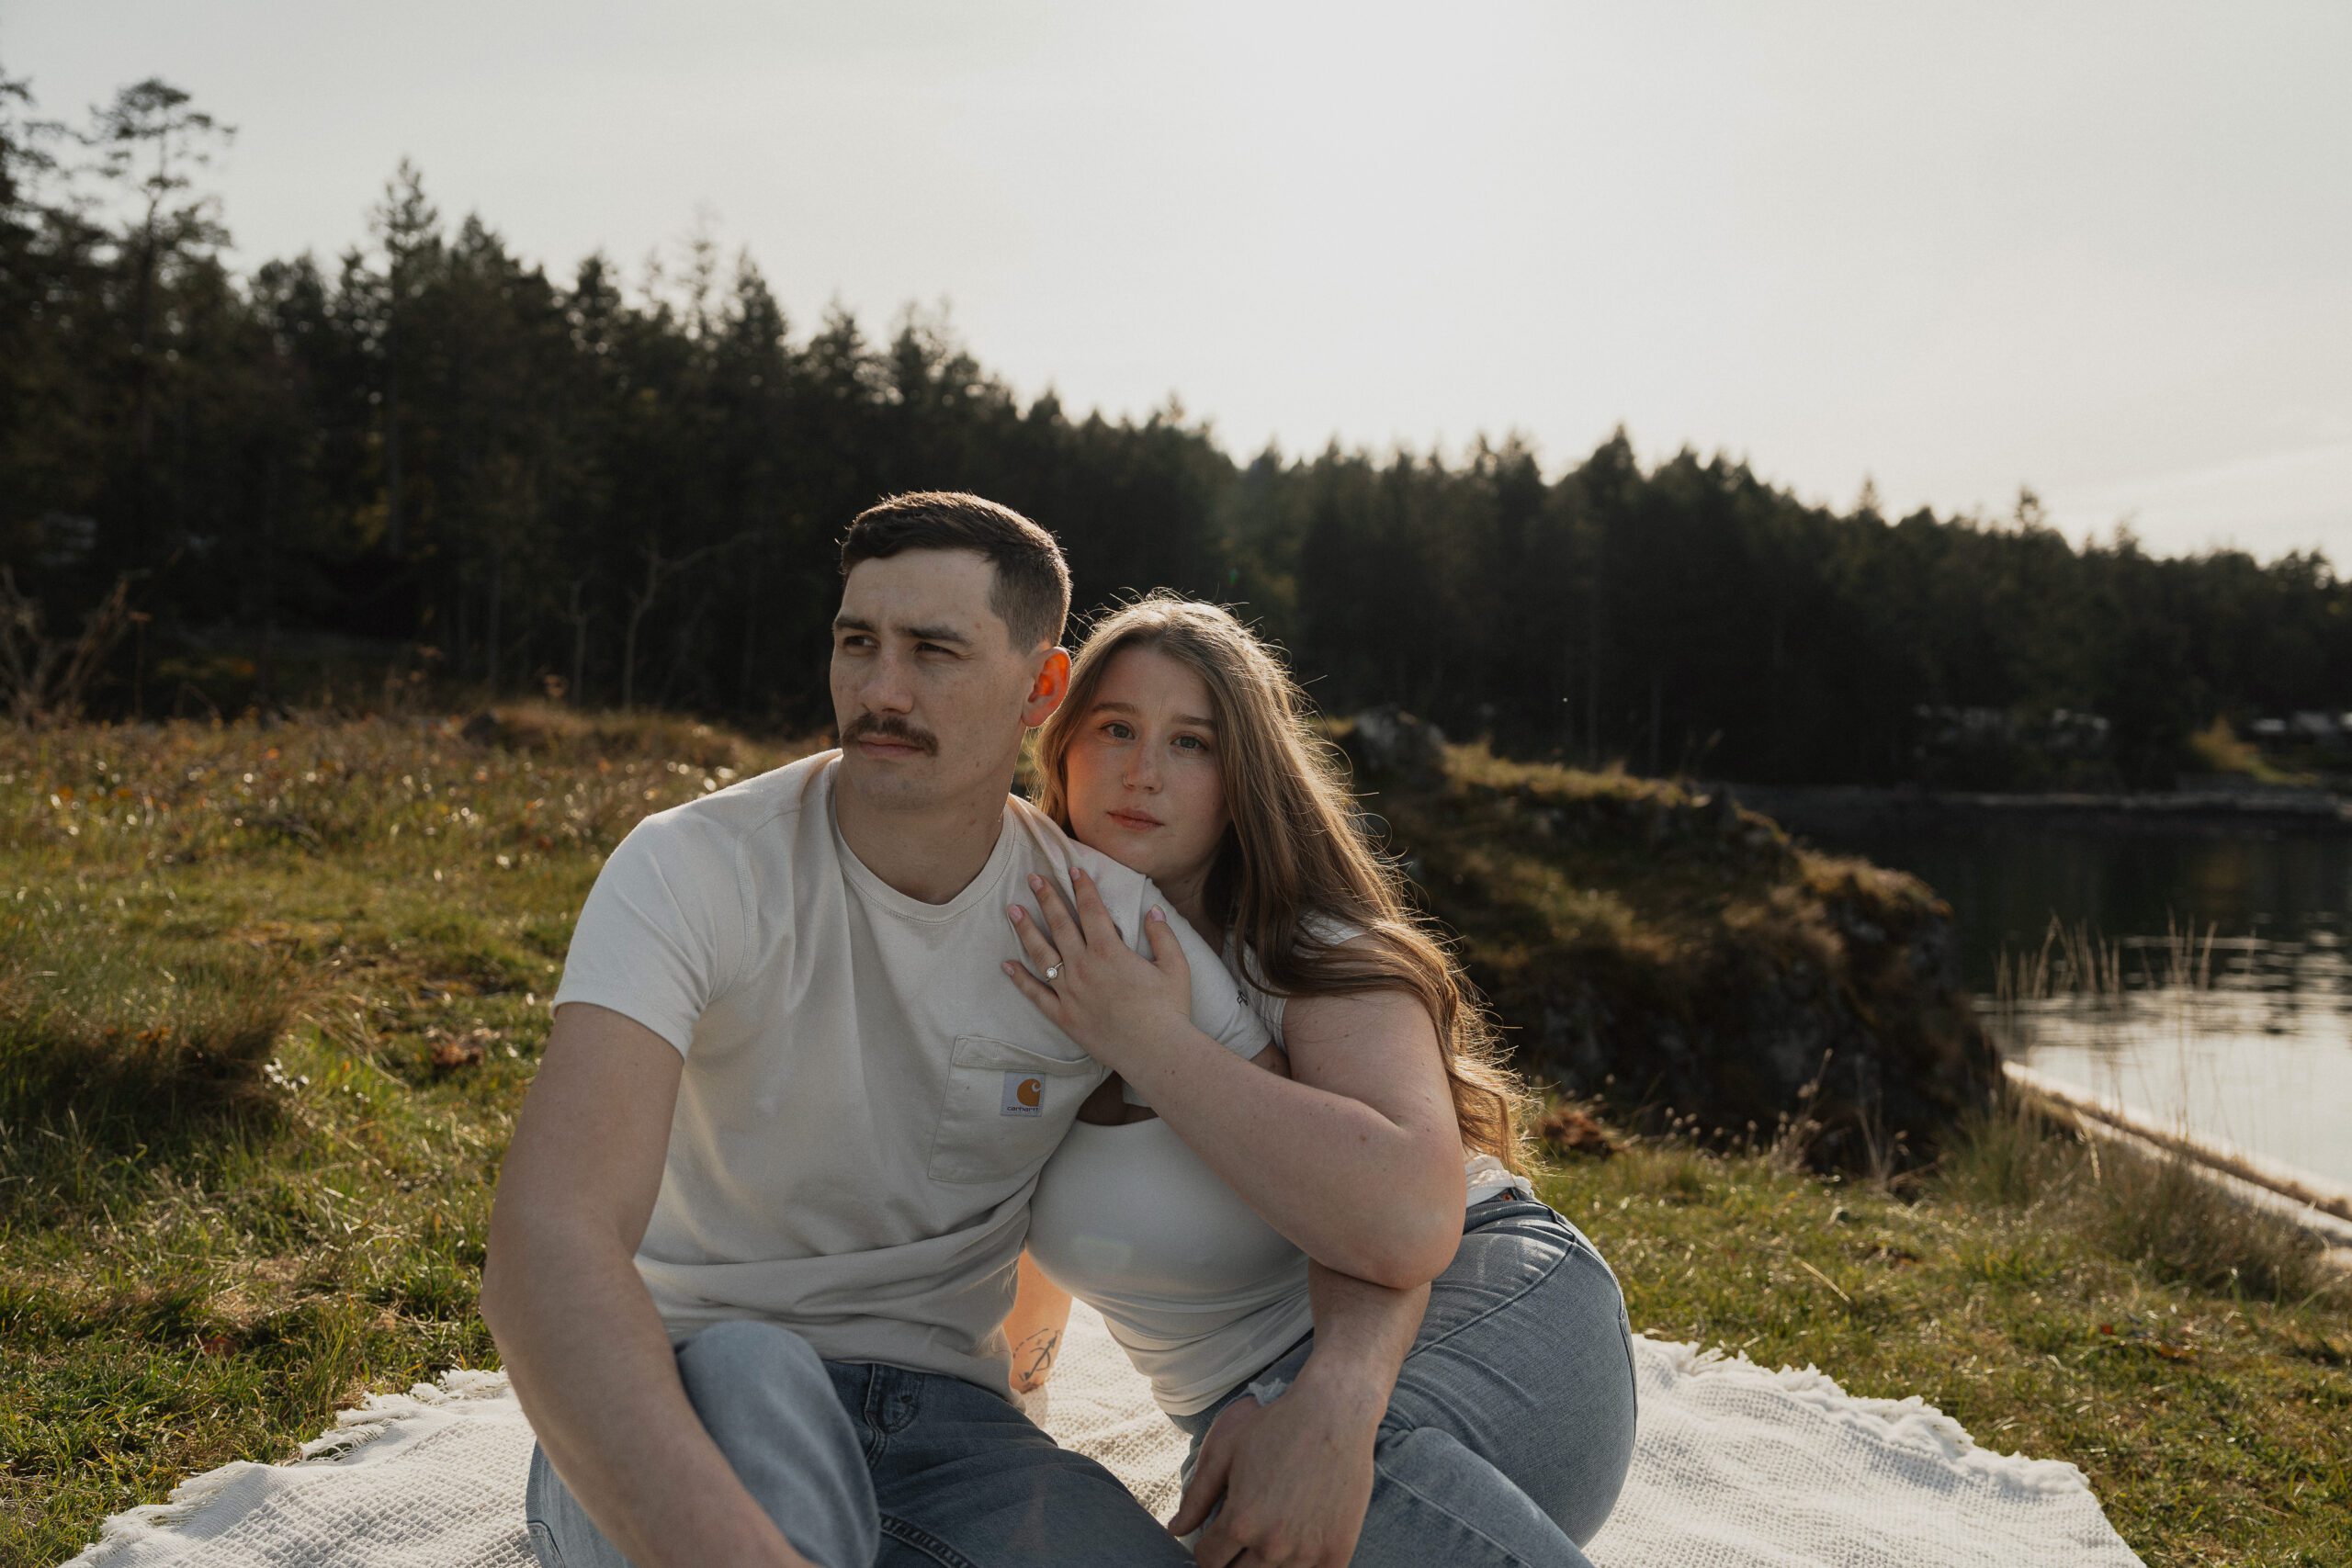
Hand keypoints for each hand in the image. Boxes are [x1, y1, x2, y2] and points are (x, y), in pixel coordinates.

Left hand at [1002, 867, 1191, 1068]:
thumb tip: (1153, 911)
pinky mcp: (1064, 1016)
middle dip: (1046, 898)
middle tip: (1033, 878)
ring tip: (1012, 910)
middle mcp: (1083, 967)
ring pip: (1041, 954)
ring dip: (1026, 929)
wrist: (1156, 1052)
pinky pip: (1036, 994)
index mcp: (1109, 951)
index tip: (1072, 869)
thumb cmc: (1169, 1010)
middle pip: (1060, 924)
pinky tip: (1007, 965)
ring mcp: (1070, 992)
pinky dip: (1020, 979)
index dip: (1082, 887)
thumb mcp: (1175, 967)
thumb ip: (1162, 936)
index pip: (1091, 909)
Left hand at [1168, 1375, 1381, 1567]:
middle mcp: (1272, 1545)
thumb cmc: (1275, 1425)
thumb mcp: (1224, 1451)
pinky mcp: (1336, 1554)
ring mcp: (1306, 1553)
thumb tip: (1175, 1529)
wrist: (1335, 1413)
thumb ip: (1197, 1496)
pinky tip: (1297, 1544)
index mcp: (1240, 1522)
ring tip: (1270, 1535)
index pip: (1209, 1561)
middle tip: (1243, 1537)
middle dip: (1233, 1559)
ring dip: (1266, 1562)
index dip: (1208, 1549)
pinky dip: (1299, 1566)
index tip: (1217, 1537)